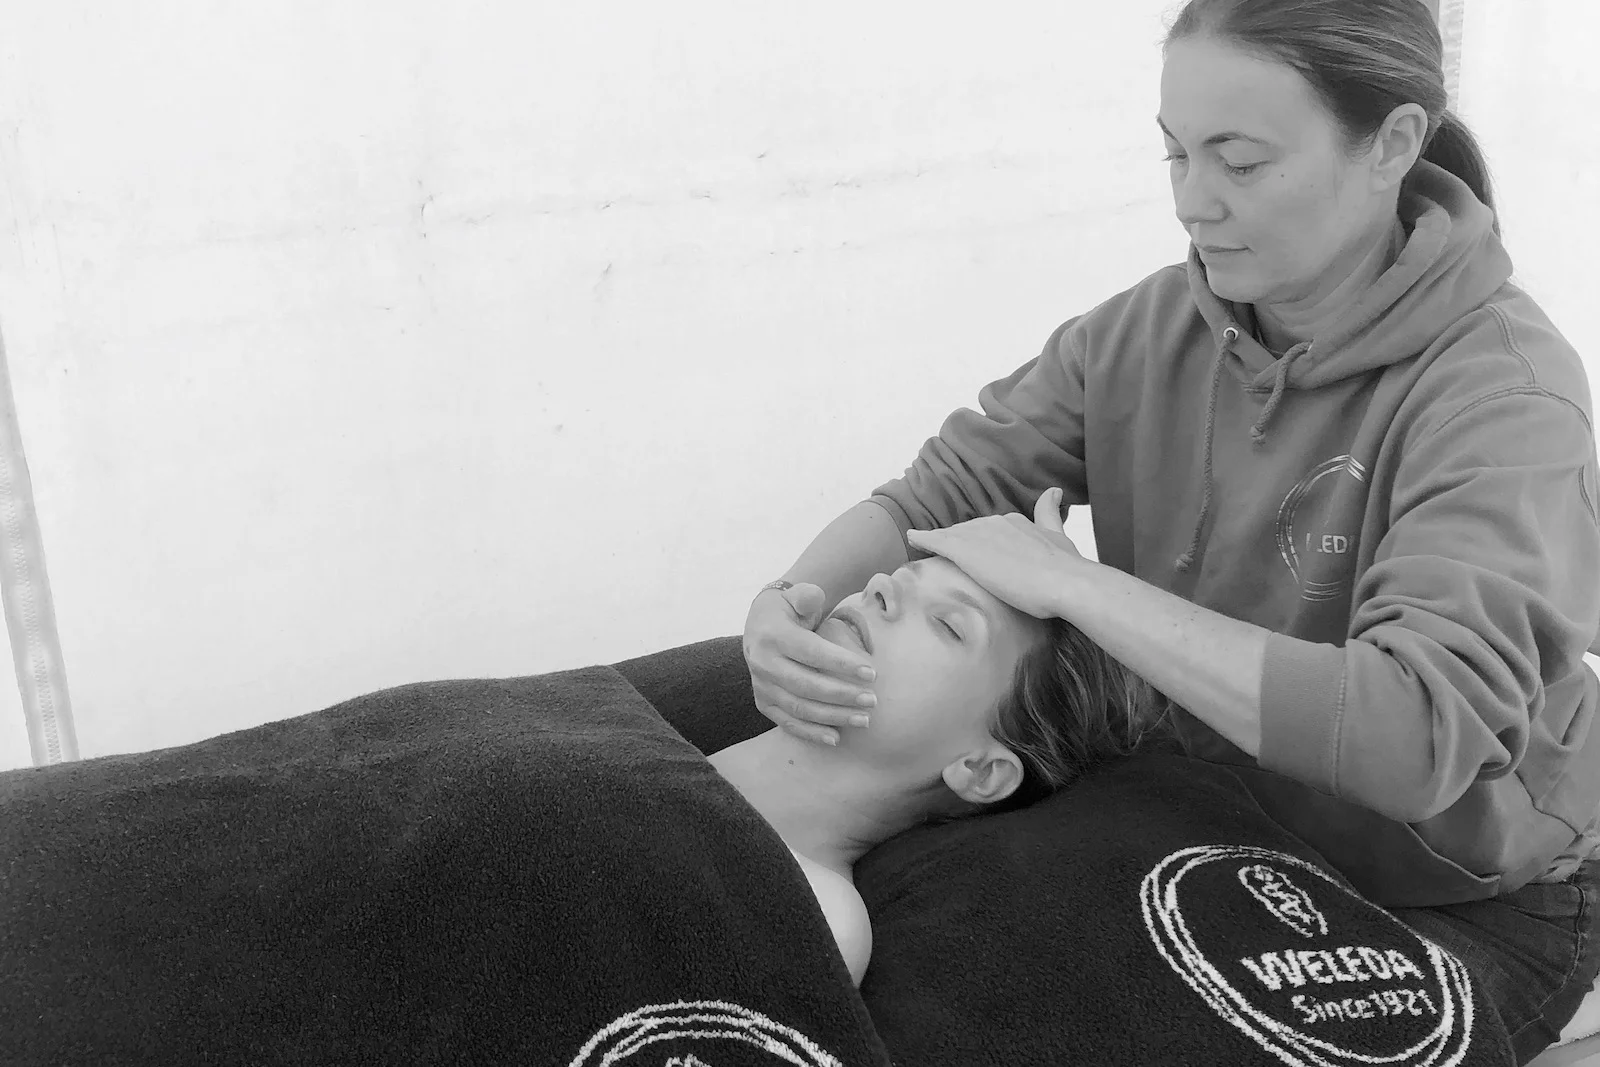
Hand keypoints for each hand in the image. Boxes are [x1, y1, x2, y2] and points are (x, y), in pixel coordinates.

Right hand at [742, 582, 876, 746]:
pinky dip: (812, 733)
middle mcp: (762, 662)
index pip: (810, 652)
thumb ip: (807, 595)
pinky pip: (788, 723)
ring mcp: (761, 686)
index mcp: (772, 635)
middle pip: (806, 685)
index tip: (872, 673)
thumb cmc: (790, 610)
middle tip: (873, 700)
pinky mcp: (764, 703)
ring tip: (864, 719)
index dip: (841, 663)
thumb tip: (814, 598)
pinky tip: (837, 738)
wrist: (760, 625)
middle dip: (842, 695)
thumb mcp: (796, 596)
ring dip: (833, 717)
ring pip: (799, 708)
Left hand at [904, 487, 1085, 618]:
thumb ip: (1050, 513)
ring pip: (952, 537)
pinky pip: (936, 541)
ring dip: (939, 543)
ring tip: (923, 549)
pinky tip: (911, 539)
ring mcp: (979, 535)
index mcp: (1014, 521)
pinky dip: (922, 539)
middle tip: (946, 557)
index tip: (975, 552)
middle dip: (958, 543)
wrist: (1064, 581)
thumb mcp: (1059, 535)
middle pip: (968, 533)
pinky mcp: (965, 551)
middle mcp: (994, 522)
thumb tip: (1053, 491)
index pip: (988, 530)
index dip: (979, 541)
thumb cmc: (1065, 567)